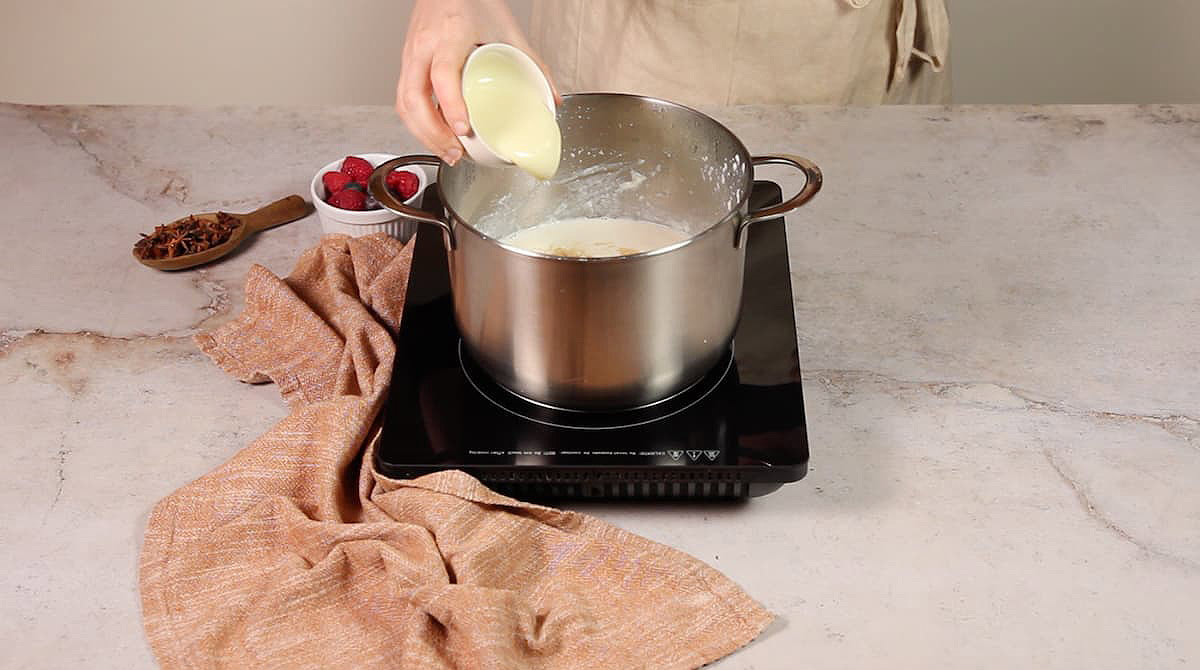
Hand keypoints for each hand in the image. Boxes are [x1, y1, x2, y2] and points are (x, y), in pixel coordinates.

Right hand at [396, 0, 557, 164]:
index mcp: (449, 35)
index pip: (442, 75)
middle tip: (457, 152)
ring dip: (423, 134)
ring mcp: (410, 55)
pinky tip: (435, 135)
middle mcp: (424, 47)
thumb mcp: (507, 28)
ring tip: (448, 152)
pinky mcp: (407, 63)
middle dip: (433, 134)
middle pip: (414, 98)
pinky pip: (403, 98)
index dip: (451, 106)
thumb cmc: (472, 0)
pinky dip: (417, 122)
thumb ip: (532, 63)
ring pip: (404, 103)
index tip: (464, 129)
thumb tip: (552, 98)